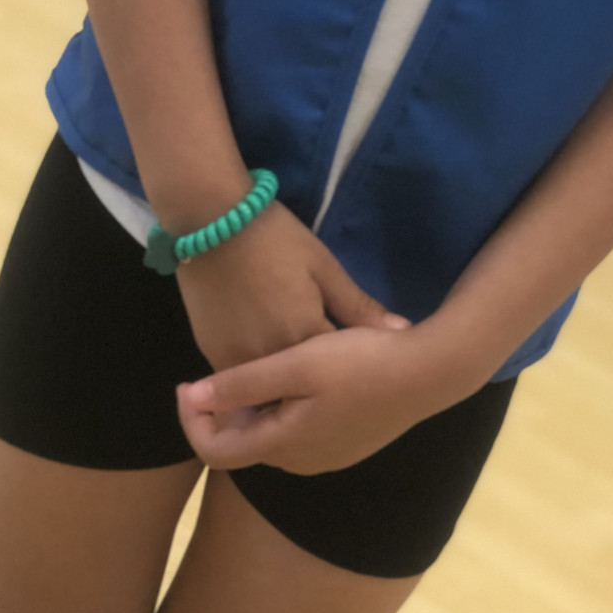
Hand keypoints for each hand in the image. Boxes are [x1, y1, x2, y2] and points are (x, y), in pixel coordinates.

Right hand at [174, 200, 405, 375]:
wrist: (210, 221)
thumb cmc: (276, 238)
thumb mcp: (324, 267)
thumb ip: (359, 307)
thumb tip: (401, 332)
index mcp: (306, 339)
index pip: (338, 373)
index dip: (349, 368)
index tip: (358, 362)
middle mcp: (271, 361)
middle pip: (300, 392)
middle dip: (316, 388)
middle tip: (329, 374)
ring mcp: (236, 361)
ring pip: (267, 392)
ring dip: (284, 389)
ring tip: (300, 375)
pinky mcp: (211, 353)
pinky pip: (240, 379)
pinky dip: (256, 378)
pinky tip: (268, 361)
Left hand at [176, 325, 447, 474]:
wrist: (430, 373)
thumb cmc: (360, 363)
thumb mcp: (297, 364)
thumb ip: (241, 383)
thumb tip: (191, 398)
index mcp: (283, 445)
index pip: (214, 451)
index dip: (190, 420)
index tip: (186, 383)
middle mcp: (301, 461)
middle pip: (243, 443)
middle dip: (222, 410)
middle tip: (218, 366)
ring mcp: (328, 456)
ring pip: (272, 435)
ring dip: (254, 408)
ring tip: (258, 363)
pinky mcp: (348, 443)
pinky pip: (298, 431)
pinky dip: (282, 408)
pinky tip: (298, 372)